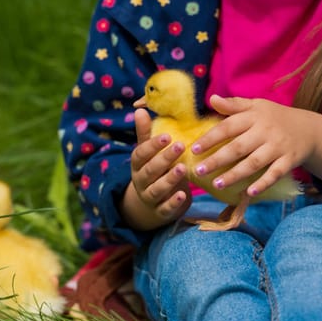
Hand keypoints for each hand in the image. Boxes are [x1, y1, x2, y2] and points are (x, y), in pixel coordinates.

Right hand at [119, 108, 191, 230]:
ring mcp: (150, 197)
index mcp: (138, 164)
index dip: (152, 145)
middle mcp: (141, 180)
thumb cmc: (154, 170)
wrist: (151, 203)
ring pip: (157, 189)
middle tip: (179, 146)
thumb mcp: (148, 153)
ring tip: (183, 169)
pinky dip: (173, 203)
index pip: (141, 153)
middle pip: (150, 170)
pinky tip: (182, 195)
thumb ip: (146, 133)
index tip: (167, 136)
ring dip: (169, 179)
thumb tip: (139, 109)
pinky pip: (165, 208)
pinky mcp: (161, 211)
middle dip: (163, 159)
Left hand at [192, 95, 321, 194]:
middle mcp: (265, 131)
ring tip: (217, 185)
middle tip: (199, 171)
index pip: (228, 127)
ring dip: (235, 175)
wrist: (309, 129)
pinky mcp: (289, 161)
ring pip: (254, 163)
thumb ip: (233, 105)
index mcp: (254, 116)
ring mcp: (278, 147)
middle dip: (217, 160)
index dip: (210, 138)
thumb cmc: (274, 117)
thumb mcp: (256, 106)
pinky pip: (275, 174)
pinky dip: (262, 184)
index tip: (194, 149)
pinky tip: (248, 193)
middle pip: (238, 147)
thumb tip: (211, 99)